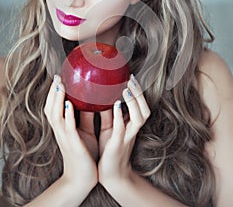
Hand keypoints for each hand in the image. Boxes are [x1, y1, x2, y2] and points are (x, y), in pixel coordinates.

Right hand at [44, 75, 97, 199]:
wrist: (83, 178)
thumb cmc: (84, 154)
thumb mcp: (84, 131)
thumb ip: (84, 117)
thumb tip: (90, 100)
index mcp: (63, 128)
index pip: (53, 107)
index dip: (53, 93)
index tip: (58, 78)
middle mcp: (61, 131)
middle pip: (50, 108)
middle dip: (53, 93)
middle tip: (57, 77)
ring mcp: (65, 137)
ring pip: (56, 115)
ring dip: (57, 100)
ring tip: (60, 86)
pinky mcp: (73, 144)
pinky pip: (68, 127)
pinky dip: (67, 115)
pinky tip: (68, 104)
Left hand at [98, 75, 150, 191]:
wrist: (111, 175)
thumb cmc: (109, 149)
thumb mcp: (109, 128)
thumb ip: (108, 113)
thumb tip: (101, 96)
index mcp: (130, 125)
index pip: (140, 105)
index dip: (138, 91)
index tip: (130, 76)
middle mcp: (132, 130)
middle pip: (144, 109)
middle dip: (139, 93)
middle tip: (131, 78)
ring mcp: (127, 137)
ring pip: (139, 117)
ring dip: (134, 102)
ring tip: (126, 88)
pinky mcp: (118, 145)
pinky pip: (122, 129)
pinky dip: (120, 116)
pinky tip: (117, 105)